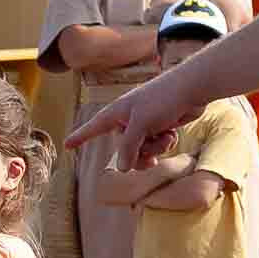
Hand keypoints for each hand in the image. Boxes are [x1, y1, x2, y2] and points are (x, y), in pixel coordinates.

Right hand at [65, 73, 190, 171]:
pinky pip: (156, 145)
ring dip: (154, 148)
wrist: (191, 88)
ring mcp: (144, 124)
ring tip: (165, 137)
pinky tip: (172, 133)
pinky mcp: (159, 127)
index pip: (93, 128)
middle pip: (123, 150)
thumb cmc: (162, 98)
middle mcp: (128, 119)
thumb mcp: (141, 124)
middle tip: (150, 158)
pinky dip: (164, 143)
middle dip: (138, 154)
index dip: (80, 137)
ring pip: (142, 150)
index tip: (67, 145)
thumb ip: (129, 147)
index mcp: (117, 113)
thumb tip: (121, 169)